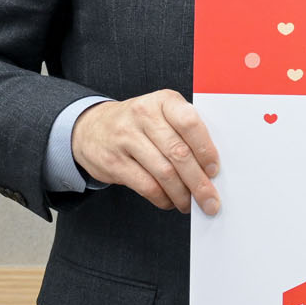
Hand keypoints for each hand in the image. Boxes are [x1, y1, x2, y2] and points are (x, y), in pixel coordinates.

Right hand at [71, 90, 222, 215]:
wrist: (91, 128)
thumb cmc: (139, 123)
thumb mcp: (161, 114)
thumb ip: (185, 132)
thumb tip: (211, 168)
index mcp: (163, 101)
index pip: (189, 122)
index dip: (205, 149)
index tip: (214, 170)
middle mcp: (143, 115)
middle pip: (178, 153)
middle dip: (199, 182)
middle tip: (210, 200)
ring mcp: (126, 138)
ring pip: (164, 173)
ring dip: (182, 194)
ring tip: (191, 203)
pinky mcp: (114, 162)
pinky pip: (146, 186)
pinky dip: (163, 199)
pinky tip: (171, 201)